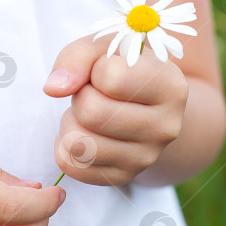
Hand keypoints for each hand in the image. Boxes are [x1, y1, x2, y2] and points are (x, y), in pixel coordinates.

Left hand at [43, 35, 188, 185]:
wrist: (147, 105)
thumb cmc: (124, 68)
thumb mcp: (106, 48)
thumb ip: (78, 57)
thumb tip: (53, 88)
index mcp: (172, 88)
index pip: (111, 78)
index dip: (96, 69)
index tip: (108, 70)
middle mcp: (166, 128)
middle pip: (91, 112)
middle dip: (81, 96)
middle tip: (93, 92)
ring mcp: (145, 158)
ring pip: (77, 143)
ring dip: (71, 121)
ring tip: (89, 112)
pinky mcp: (121, 177)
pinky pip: (70, 165)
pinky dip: (65, 144)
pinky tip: (85, 132)